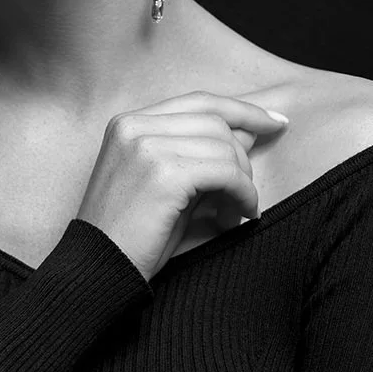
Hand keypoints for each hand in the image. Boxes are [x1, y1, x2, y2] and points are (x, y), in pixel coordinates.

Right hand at [75, 92, 289, 281]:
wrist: (97, 270)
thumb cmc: (131, 233)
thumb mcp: (166, 183)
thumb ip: (201, 153)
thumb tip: (250, 132)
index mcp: (129, 123)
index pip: (199, 102)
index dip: (242, 110)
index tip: (275, 121)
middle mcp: (135, 127)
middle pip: (216, 121)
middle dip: (243, 157)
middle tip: (244, 195)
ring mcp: (147, 147)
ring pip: (225, 147)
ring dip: (243, 181)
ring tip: (235, 211)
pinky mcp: (164, 175)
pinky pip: (226, 173)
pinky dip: (242, 194)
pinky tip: (238, 215)